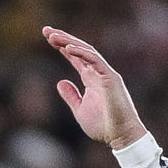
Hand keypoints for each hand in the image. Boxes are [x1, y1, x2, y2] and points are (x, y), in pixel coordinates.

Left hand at [46, 28, 144, 149]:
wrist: (121, 137)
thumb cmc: (103, 126)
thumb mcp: (80, 110)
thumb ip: (71, 96)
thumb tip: (60, 82)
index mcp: (91, 79)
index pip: (75, 57)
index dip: (62, 46)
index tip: (48, 37)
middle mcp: (98, 73)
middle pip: (79, 49)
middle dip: (63, 38)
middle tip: (46, 30)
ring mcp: (105, 73)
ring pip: (86, 51)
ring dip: (70, 42)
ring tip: (53, 36)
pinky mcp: (111, 78)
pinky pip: (95, 60)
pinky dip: (81, 53)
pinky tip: (67, 48)